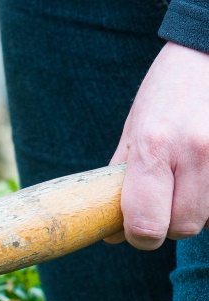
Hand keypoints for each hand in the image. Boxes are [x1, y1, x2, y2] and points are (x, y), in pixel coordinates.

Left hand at [105, 42, 208, 249]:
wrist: (206, 54)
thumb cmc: (165, 93)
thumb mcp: (132, 131)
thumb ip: (120, 181)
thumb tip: (111, 233)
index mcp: (152, 148)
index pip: (146, 223)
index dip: (140, 236)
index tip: (137, 231)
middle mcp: (192, 153)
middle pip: (183, 227)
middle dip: (169, 225)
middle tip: (162, 205)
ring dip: (195, 212)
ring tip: (185, 184)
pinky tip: (203, 180)